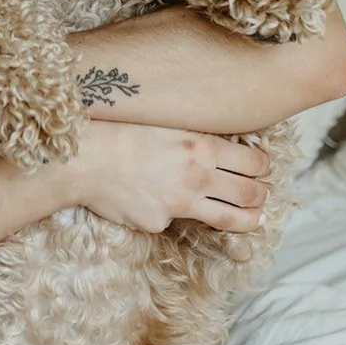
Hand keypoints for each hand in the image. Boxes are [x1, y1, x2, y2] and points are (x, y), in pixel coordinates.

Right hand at [72, 121, 269, 233]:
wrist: (83, 158)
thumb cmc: (120, 131)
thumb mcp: (168, 122)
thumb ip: (196, 136)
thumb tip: (218, 146)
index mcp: (203, 147)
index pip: (254, 163)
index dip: (262, 168)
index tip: (260, 169)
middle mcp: (198, 177)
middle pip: (251, 193)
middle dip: (260, 195)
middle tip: (260, 195)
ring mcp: (180, 203)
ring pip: (231, 219)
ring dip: (249, 220)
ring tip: (254, 220)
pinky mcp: (158, 222)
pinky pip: (174, 221)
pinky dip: (170, 212)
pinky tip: (153, 200)